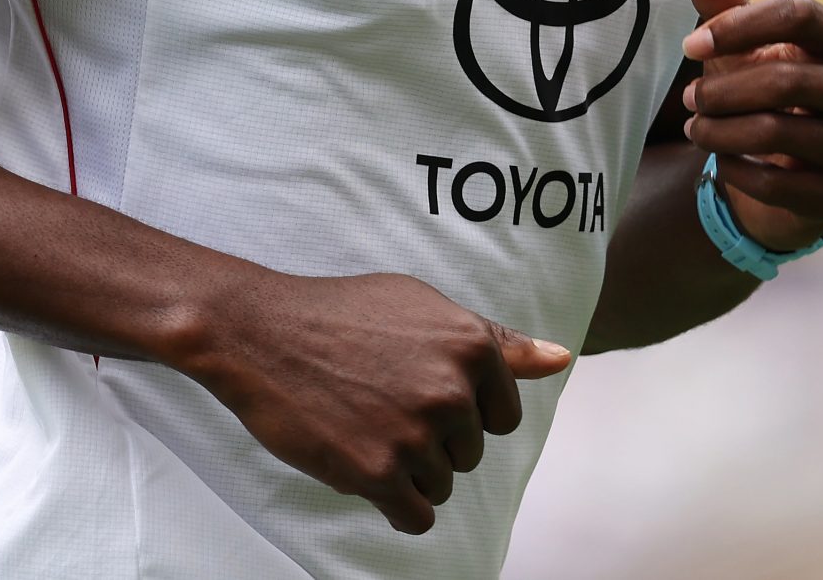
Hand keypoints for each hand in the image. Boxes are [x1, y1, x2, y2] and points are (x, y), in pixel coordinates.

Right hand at [183, 268, 570, 534]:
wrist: (261, 333)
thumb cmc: (342, 315)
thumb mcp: (425, 308)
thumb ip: (497, 342)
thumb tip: (561, 360)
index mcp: (472, 347)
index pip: (502, 416)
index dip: (461, 411)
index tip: (417, 391)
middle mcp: (453, 391)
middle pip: (469, 454)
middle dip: (432, 441)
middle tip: (380, 405)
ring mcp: (416, 434)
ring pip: (442, 485)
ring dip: (408, 472)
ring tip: (365, 428)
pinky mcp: (379, 472)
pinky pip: (415, 515)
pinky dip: (394, 504)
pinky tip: (364, 466)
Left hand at [680, 0, 822, 252]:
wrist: (790, 172)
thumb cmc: (768, 93)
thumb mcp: (745, 48)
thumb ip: (724, 4)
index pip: (801, 13)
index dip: (739, 25)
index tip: (691, 44)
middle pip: (786, 79)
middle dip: (723, 89)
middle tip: (689, 99)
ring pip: (776, 132)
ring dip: (720, 132)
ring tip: (696, 128)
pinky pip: (775, 182)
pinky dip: (734, 169)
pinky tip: (720, 161)